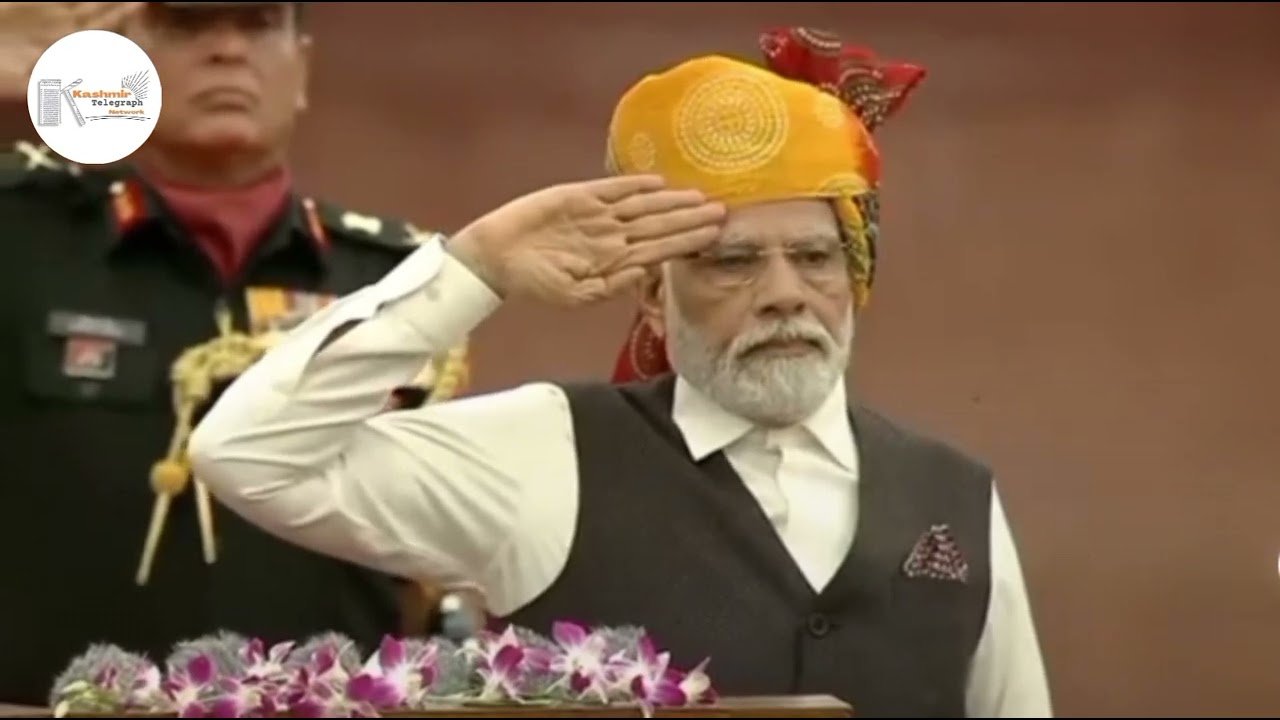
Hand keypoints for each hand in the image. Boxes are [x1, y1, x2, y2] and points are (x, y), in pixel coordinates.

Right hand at [448, 175, 724, 305]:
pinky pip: (611, 189)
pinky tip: (657, 182)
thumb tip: (644, 273)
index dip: (688, 242)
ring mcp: (597, 215)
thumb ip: (610, 286)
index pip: (660, 249)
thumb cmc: (535, 283)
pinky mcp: (577, 197)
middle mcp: (612, 236)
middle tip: (722, 210)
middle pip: (659, 225)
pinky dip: (632, 185)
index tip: (715, 236)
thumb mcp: (575, 295)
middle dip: (690, 219)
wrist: (497, 258)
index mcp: (614, 261)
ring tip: (699, 196)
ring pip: (642, 206)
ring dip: (671, 201)